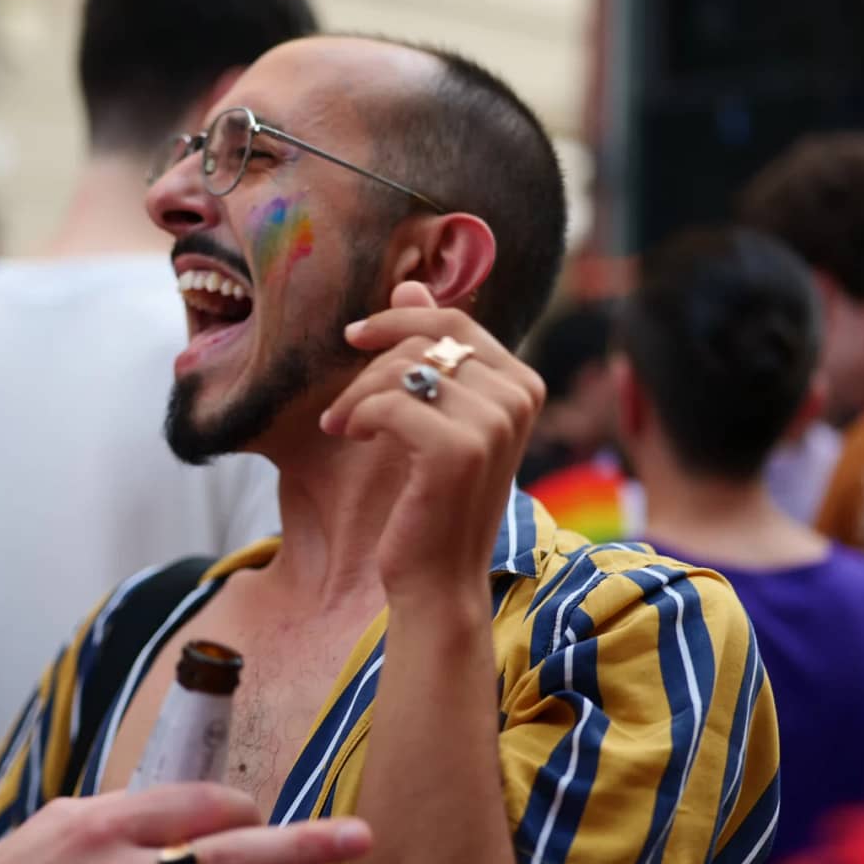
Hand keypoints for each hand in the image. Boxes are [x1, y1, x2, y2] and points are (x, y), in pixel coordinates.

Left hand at [319, 281, 544, 604]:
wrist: (439, 578)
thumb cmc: (433, 501)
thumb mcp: (432, 418)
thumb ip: (427, 353)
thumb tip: (409, 285)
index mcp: (522, 383)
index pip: (455, 322)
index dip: (399, 320)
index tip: (355, 336)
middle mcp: (519, 396)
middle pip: (425, 342)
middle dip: (371, 366)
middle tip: (341, 403)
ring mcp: (494, 422)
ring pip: (403, 370)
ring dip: (358, 396)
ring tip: (343, 425)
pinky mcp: (459, 450)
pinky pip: (389, 404)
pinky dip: (358, 417)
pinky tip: (351, 438)